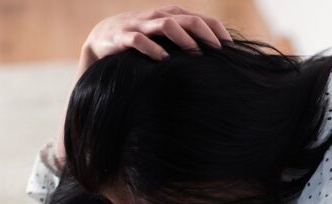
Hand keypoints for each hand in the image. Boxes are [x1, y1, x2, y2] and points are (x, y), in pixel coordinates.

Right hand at [81, 6, 233, 66]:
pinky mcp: (122, 37)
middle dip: (205, 34)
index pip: (200, 18)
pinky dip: (153, 48)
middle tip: (218, 51)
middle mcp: (157, 16)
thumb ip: (182, 41)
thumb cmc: (137, 40)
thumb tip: (211, 58)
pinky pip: (139, 40)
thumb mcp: (162, 37)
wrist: (99, 39)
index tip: (231, 48)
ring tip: (195, 54)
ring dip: (183, 38)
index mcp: (170, 16)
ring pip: (166, 24)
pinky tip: (163, 59)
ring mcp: (140, 25)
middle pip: (187, 19)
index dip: (217, 31)